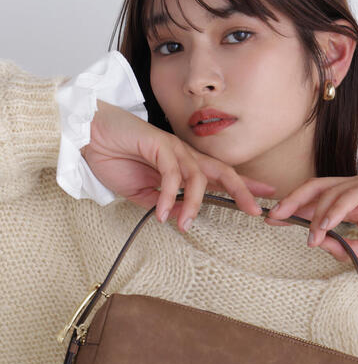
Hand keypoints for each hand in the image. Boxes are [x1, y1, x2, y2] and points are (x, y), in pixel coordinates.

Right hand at [81, 100, 275, 229]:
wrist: (89, 138)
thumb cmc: (115, 160)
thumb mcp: (143, 194)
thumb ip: (163, 205)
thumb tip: (181, 218)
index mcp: (184, 166)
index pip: (220, 178)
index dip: (244, 187)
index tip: (262, 200)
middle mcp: (185, 156)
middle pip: (222, 172)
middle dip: (242, 190)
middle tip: (256, 209)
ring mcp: (173, 148)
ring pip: (198, 176)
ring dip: (194, 203)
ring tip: (186, 224)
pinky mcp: (158, 144)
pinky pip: (171, 174)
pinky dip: (167, 195)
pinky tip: (159, 212)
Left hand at [266, 173, 357, 261]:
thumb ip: (348, 248)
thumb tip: (323, 247)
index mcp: (352, 204)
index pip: (316, 200)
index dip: (294, 208)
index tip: (274, 219)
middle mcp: (357, 191)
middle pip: (316, 188)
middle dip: (292, 202)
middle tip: (275, 217)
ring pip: (333, 191)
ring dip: (317, 214)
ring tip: (310, 236)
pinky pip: (355, 193)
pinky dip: (337, 209)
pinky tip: (327, 225)